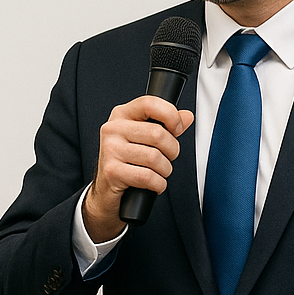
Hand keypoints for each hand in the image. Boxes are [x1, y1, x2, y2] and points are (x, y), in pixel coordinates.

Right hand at [82, 97, 194, 242]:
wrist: (106, 190)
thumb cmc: (128, 162)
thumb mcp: (145, 139)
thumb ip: (166, 126)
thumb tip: (187, 116)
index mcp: (122, 115)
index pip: (149, 104)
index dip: (170, 115)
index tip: (177, 128)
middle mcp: (113, 129)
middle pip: (157, 134)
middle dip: (171, 151)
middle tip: (167, 158)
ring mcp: (110, 150)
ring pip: (154, 157)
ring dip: (165, 170)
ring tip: (158, 173)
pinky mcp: (111, 171)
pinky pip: (147, 177)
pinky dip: (158, 184)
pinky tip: (154, 184)